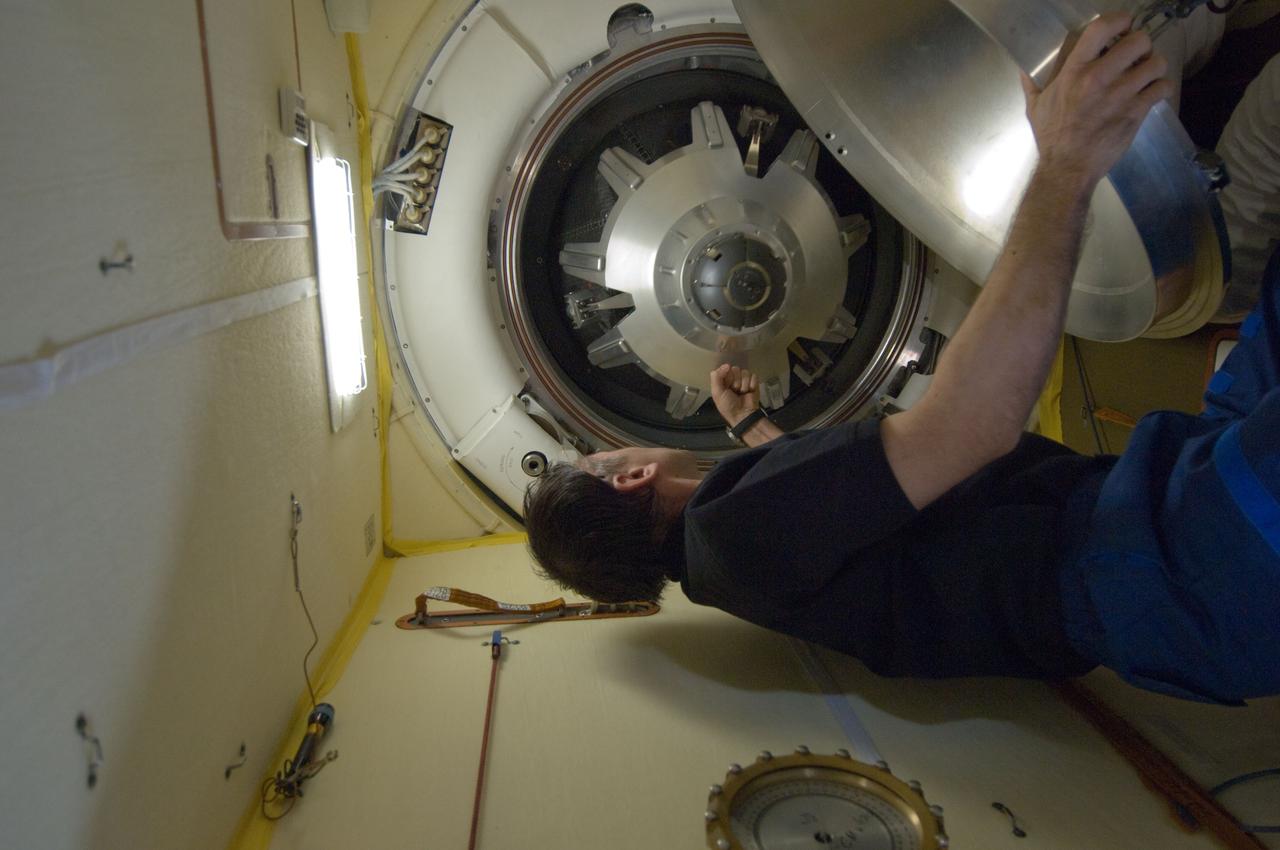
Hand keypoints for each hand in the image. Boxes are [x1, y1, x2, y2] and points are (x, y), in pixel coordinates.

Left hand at [710, 363, 758, 426]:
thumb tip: (726, 365)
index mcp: (723, 380)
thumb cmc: (728, 406)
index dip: (726, 376)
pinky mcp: (753, 383)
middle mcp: (733, 379)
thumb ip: (717, 377)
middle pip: (736, 369)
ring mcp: (744, 380)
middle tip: (735, 391)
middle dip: (736, 381)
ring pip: (745, 372)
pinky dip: (752, 385)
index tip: (726, 385)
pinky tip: (749, 392)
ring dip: (744, 385)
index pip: (725, 368)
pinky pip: (754, 376)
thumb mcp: (717, 393)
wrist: (743, 415)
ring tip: (742, 393)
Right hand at [1021, 13, 1173, 192]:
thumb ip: (1032, 84)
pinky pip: (1162, 87)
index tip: (1124, 26)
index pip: (1102, 28)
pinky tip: (1152, 93)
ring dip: (1155, 66)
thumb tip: (1023, 70)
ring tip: (1147, 74)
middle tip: (1137, 55)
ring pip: (1156, 63)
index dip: (1120, 21)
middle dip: (1142, 45)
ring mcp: (1121, 95)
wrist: (1067, 168)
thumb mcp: (1035, 107)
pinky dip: (1161, 88)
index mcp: (1074, 71)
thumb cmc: (1051, 137)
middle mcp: (1099, 78)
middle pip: (1139, 41)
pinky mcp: (1136, 112)